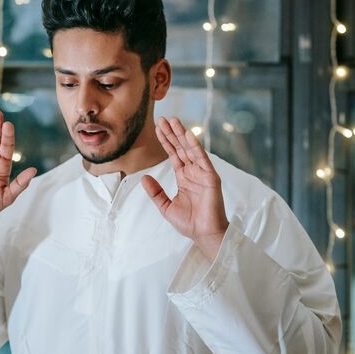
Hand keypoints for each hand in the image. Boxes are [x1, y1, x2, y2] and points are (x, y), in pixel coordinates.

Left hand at [142, 116, 228, 260]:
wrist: (203, 234)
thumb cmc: (189, 223)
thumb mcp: (166, 206)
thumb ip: (156, 192)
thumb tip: (143, 178)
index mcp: (184, 177)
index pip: (174, 154)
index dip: (166, 141)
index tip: (158, 127)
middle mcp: (193, 172)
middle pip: (181, 148)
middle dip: (172, 133)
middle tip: (163, 118)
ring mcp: (202, 173)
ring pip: (191, 149)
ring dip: (182, 135)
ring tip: (174, 121)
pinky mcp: (210, 177)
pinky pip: (202, 159)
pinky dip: (195, 146)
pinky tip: (188, 135)